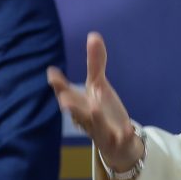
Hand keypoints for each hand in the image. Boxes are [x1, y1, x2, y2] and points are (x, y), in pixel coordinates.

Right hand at [47, 32, 143, 172]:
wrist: (118, 144)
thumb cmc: (102, 112)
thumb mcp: (99, 86)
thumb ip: (95, 63)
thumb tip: (93, 35)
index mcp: (80, 105)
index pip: (67, 94)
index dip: (59, 85)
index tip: (52, 73)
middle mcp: (87, 119)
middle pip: (78, 112)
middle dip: (71, 106)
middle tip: (64, 99)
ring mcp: (103, 131)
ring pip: (96, 126)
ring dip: (94, 118)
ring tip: (94, 107)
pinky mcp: (119, 140)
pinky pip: (121, 139)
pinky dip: (124, 134)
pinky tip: (129, 129)